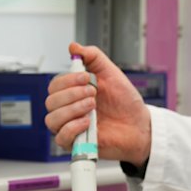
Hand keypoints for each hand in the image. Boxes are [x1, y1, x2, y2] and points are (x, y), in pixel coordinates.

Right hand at [45, 41, 151, 166]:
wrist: (139, 124)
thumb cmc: (125, 102)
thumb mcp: (111, 73)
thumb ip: (93, 57)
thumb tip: (73, 46)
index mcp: (73, 93)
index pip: (54, 85)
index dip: (67, 80)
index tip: (85, 77)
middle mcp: (69, 110)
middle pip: (50, 101)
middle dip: (72, 94)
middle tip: (93, 93)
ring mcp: (71, 127)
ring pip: (52, 119)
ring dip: (72, 110)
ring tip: (92, 106)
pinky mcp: (77, 144)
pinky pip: (61, 138)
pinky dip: (72, 128)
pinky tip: (87, 122)